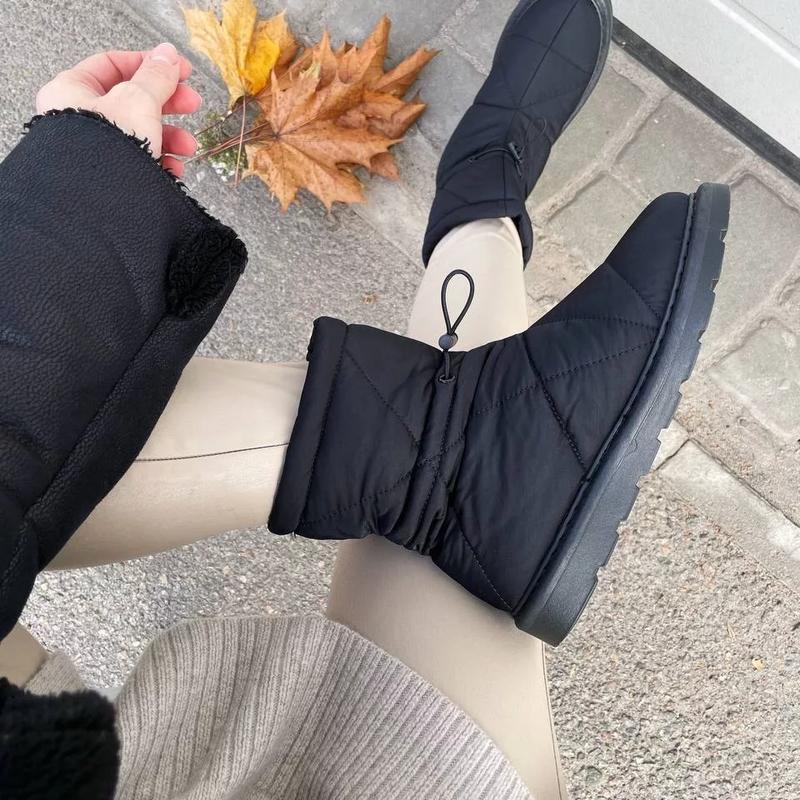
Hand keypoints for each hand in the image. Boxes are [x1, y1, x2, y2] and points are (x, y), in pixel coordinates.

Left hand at [35, 43, 200, 176]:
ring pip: (139, 134)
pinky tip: (174, 169)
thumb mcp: (138, 101)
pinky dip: (161, 163)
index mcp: (72, 92)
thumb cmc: (105, 152)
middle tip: (192, 103)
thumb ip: (156, 77)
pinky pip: (139, 162)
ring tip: (188, 146)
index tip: (179, 69)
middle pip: (132, 101)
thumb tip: (169, 55)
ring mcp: (95, 151)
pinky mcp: (110, 177)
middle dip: (168, 105)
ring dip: (170, 138)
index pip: (113, 65)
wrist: (102, 207)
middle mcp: (79, 121)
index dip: (149, 64)